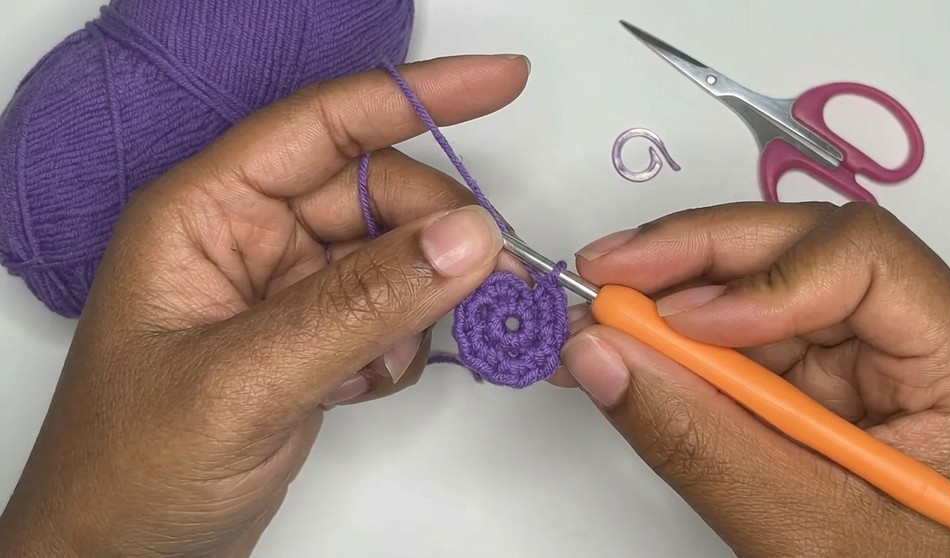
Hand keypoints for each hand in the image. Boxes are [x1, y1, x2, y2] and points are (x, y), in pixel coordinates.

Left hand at [0, 55, 529, 556]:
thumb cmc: (130, 471)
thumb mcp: (244, 380)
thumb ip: (359, 306)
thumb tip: (465, 238)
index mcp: (206, 212)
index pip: (326, 125)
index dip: (418, 95)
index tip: (502, 81)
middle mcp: (249, 239)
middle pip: (377, 196)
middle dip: (443, 232)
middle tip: (500, 277)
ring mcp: (284, 292)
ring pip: (392, 258)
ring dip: (424, 298)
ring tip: (404, 355)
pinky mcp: (311, 340)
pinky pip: (389, 313)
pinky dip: (402, 344)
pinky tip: (365, 386)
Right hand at [560, 202, 949, 556]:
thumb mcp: (808, 533)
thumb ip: (702, 444)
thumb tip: (603, 357)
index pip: (863, 260)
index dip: (762, 277)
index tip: (677, 322)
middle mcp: (908, 341)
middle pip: (798, 249)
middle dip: (690, 258)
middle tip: (602, 276)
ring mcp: (856, 361)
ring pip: (756, 286)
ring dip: (666, 295)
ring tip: (595, 318)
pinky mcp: (809, 386)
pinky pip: (735, 340)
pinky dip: (671, 341)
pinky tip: (624, 348)